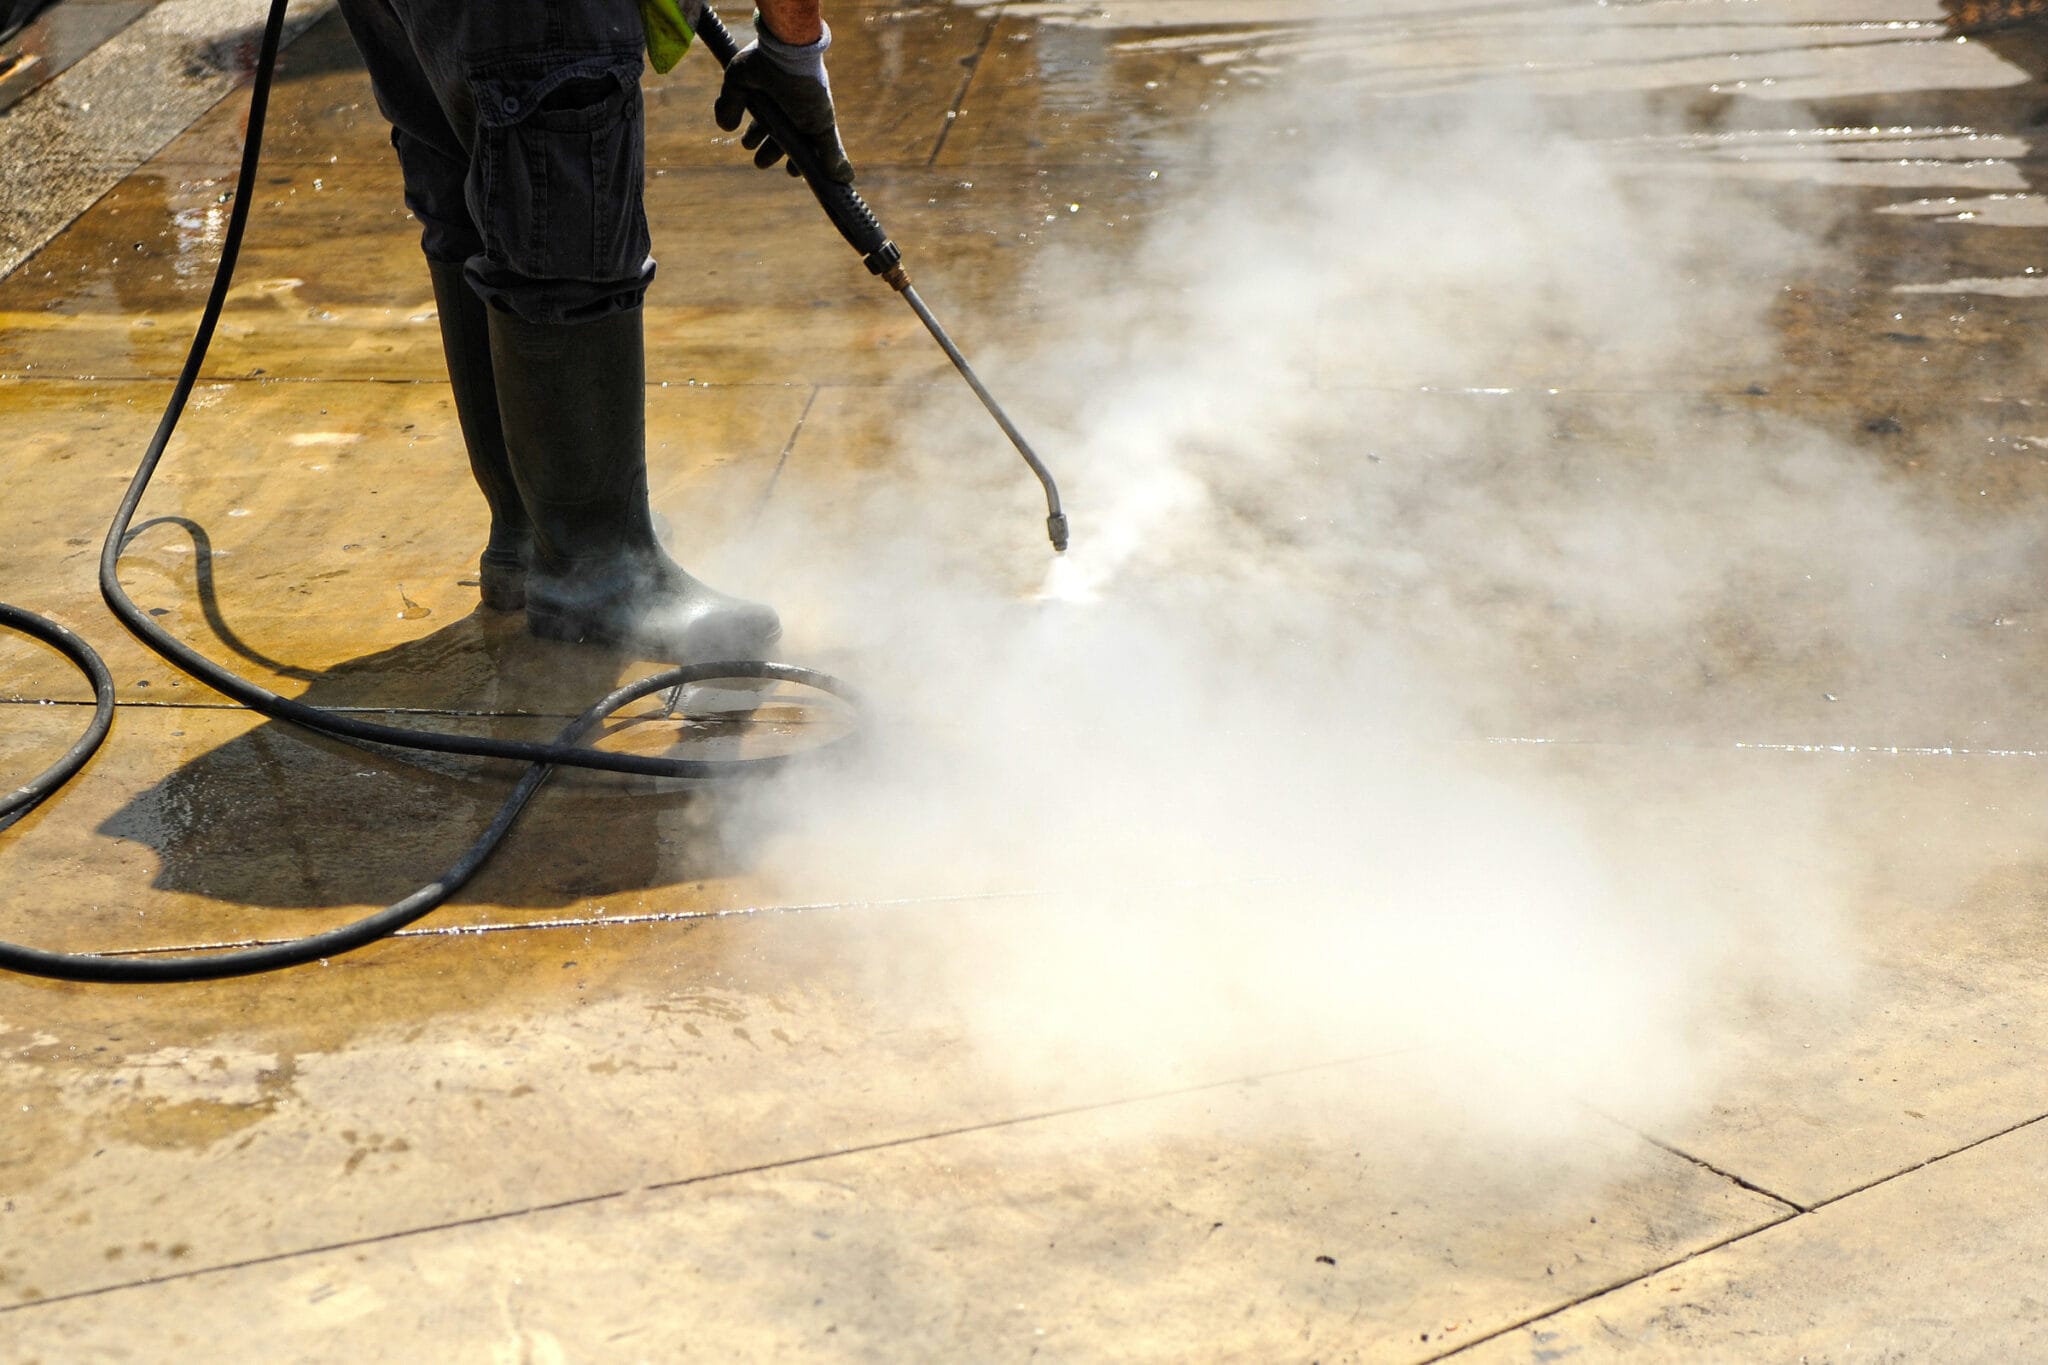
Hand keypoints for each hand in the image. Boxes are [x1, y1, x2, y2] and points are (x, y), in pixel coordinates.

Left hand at [713, 15, 854, 183]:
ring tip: (747, 143)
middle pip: (776, 136)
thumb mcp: (822, 127)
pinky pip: (728, 106)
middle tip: (759, 163)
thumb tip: (846, 180)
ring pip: (755, 122)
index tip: (791, 172)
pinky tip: (731, 125)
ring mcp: (760, 96)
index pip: (800, 145)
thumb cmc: (808, 93)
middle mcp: (783, 108)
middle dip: (768, 152)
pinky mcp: (738, 85)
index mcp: (803, 119)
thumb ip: (831, 154)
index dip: (795, 160)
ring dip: (751, 136)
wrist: (785, 54)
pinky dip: (727, 114)